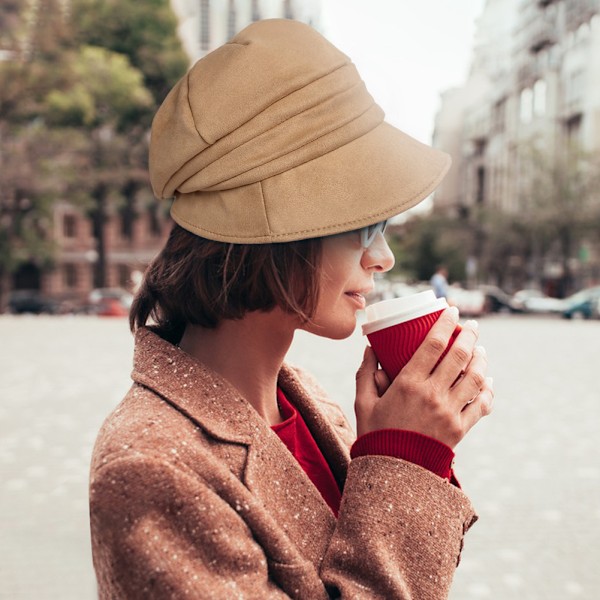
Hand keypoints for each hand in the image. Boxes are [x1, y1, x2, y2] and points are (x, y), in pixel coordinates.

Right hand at [355, 307, 493, 447]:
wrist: (394, 474)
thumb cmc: (375, 435)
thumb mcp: (363, 403)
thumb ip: (365, 374)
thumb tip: (370, 349)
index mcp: (408, 384)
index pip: (433, 344)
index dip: (446, 324)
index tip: (451, 311)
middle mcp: (432, 394)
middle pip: (459, 356)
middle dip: (469, 335)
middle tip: (472, 326)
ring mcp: (449, 412)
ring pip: (475, 377)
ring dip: (481, 360)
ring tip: (480, 350)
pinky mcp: (460, 429)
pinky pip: (481, 405)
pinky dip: (488, 391)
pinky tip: (489, 382)